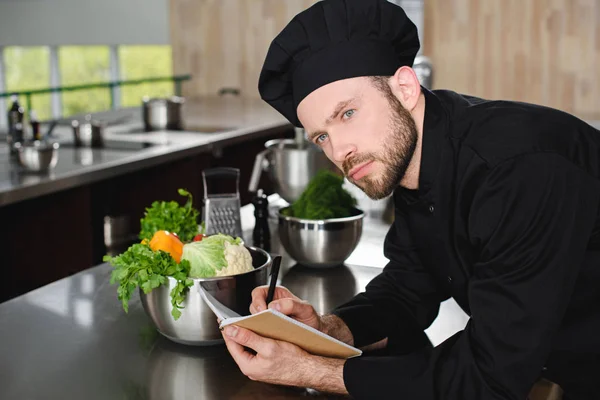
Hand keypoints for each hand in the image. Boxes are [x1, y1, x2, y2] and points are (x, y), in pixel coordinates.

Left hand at [221, 325, 346, 393]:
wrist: (308, 369)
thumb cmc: (292, 360)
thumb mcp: (267, 345)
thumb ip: (247, 338)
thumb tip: (231, 331)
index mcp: (248, 366)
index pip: (232, 345)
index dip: (228, 331)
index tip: (224, 321)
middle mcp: (252, 369)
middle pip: (239, 347)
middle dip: (238, 333)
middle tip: (236, 320)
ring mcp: (259, 368)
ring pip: (248, 349)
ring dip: (248, 336)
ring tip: (249, 324)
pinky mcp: (266, 365)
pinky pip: (257, 351)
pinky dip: (257, 341)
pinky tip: (262, 334)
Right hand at [250, 285, 320, 330]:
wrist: (314, 331)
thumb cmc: (310, 318)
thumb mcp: (306, 309)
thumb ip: (292, 304)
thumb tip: (274, 306)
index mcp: (278, 295)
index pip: (259, 292)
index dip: (257, 300)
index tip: (262, 310)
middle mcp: (271, 304)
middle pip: (254, 306)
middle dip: (257, 314)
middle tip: (264, 322)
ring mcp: (268, 317)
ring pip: (255, 318)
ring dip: (259, 324)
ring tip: (269, 329)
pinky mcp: (268, 328)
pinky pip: (260, 329)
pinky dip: (262, 332)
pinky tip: (271, 335)